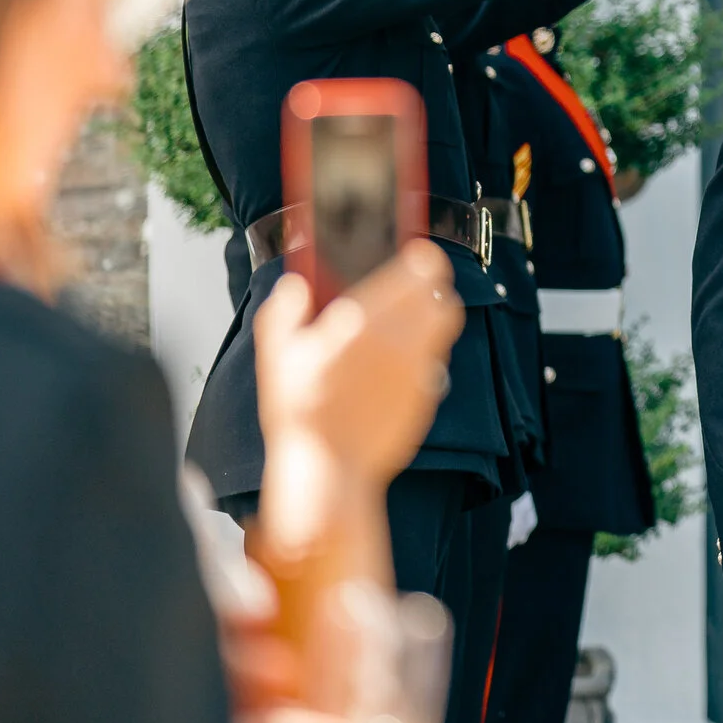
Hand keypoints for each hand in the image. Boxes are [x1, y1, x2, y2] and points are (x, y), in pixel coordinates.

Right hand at [256, 243, 457, 490]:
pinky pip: (436, 361)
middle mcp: (402, 340)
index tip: (418, 254)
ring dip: (432, 317)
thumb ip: (285, 309)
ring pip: (446, 326)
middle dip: (432, 287)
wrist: (328, 469)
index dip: (424, 258)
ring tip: (408, 321)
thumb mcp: (276, 354)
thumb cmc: (299, 412)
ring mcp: (419, 369)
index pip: (421, 271)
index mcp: (366, 320)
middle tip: (413, 288)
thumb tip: (295, 284)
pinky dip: (425, 353)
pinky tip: (397, 363)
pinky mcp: (426, 396)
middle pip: (442, 297)